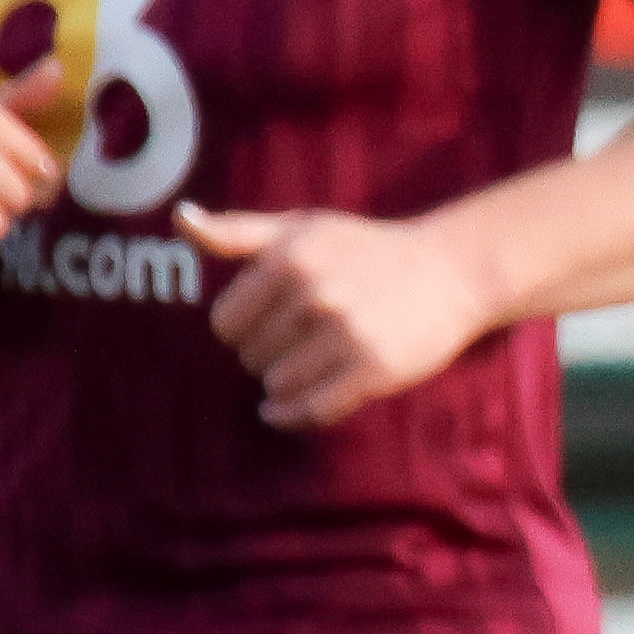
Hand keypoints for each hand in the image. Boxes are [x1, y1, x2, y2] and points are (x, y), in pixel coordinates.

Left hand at [176, 203, 510, 431]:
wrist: (453, 271)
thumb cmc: (367, 249)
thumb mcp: (301, 229)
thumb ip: (237, 230)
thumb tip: (180, 219)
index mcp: (290, 258)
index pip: (225, 323)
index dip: (242, 327)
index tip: (266, 323)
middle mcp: (315, 294)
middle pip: (251, 357)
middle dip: (267, 353)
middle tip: (301, 340)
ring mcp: (346, 335)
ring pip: (279, 384)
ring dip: (287, 382)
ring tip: (311, 363)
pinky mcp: (373, 370)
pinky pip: (313, 409)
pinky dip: (291, 415)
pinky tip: (281, 411)